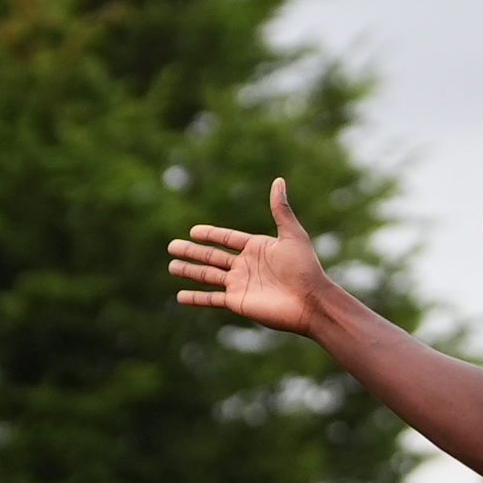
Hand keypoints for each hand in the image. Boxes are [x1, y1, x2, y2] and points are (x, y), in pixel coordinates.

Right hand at [168, 179, 339, 335]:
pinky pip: (211, 299)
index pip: (227, 238)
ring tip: (171, 265)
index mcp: (257, 248)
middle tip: (172, 246)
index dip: (210, 234)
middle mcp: (245, 265)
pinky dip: (196, 298)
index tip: (193, 231)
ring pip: (208, 275)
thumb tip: (278, 180)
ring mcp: (240, 284)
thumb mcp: (292, 234)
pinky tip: (180, 296)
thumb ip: (280, 209)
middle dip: (192, 251)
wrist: (310, 301)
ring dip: (189, 271)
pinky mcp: (237, 302)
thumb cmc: (305, 267)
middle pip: (212, 256)